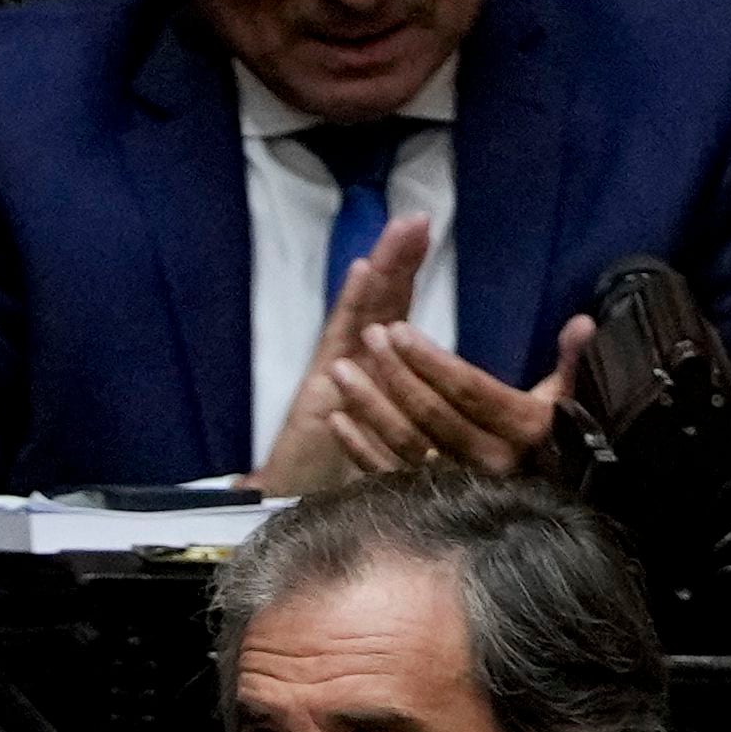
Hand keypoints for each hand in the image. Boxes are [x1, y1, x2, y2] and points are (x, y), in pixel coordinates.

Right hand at [254, 213, 431, 492]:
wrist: (283, 515)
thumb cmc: (335, 488)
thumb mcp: (391, 450)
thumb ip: (411, 422)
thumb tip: (447, 407)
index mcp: (370, 379)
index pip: (393, 320)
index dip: (408, 279)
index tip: (427, 237)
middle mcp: (349, 370)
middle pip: (379, 307)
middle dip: (399, 261)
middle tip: (418, 216)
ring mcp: (332, 378)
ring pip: (362, 316)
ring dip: (381, 270)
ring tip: (399, 230)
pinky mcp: (317, 393)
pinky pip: (338, 343)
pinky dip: (351, 305)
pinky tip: (361, 271)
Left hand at [299, 314, 592, 479]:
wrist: (545, 525)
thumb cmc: (555, 450)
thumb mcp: (567, 407)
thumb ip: (572, 365)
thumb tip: (584, 323)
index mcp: (524, 433)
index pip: (469, 391)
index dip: (431, 360)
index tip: (398, 331)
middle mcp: (490, 463)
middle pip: (432, 414)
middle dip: (396, 372)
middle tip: (368, 337)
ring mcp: (457, 487)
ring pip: (406, 442)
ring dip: (369, 406)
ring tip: (340, 370)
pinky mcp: (431, 506)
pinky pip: (389, 476)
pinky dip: (360, 449)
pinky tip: (337, 420)